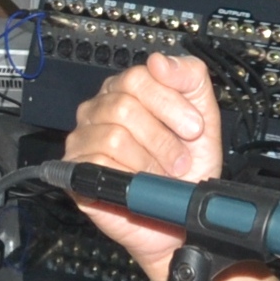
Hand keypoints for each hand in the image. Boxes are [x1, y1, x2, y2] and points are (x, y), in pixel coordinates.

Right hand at [64, 52, 223, 280]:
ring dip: (149, 159)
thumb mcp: (202, 119)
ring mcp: (85, 137)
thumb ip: (190, 81)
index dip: (170, 102)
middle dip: (163, 136)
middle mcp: (101, 109)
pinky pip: (100, 160)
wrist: (175, 220)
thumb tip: (160, 61)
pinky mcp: (77, 168)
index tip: (194, 127)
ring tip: (163, 175)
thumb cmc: (183, 172)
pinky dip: (130, 174)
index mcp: (128, 90)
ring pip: (114, 133)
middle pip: (125, 103)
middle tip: (180, 159)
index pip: (140, 76)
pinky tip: (142, 184)